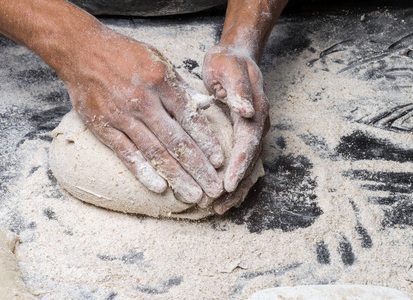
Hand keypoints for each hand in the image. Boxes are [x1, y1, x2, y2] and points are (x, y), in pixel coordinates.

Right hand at [63, 27, 223, 202]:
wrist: (81, 50)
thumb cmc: (125, 55)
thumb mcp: (159, 60)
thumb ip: (182, 86)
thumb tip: (205, 105)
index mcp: (161, 81)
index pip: (190, 118)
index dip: (207, 142)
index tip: (219, 161)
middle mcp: (143, 101)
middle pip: (176, 141)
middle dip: (198, 168)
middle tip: (214, 189)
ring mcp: (121, 116)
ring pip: (155, 152)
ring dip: (177, 176)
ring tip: (194, 195)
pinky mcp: (103, 126)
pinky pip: (126, 153)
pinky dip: (143, 171)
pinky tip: (160, 188)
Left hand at [203, 45, 269, 193]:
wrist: (236, 56)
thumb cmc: (228, 62)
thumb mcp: (228, 68)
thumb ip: (238, 89)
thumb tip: (247, 111)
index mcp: (256, 110)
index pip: (248, 142)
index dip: (239, 164)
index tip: (227, 184)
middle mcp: (259, 124)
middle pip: (251, 160)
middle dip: (236, 184)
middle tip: (218, 205)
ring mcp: (255, 131)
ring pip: (250, 165)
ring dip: (237, 188)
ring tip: (219, 208)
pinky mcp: (247, 136)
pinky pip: (244, 162)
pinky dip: (236, 179)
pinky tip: (225, 195)